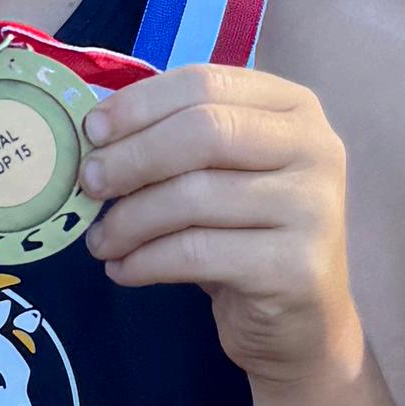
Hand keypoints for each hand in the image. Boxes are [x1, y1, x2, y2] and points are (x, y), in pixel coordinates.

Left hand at [81, 60, 363, 388]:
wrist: (300, 322)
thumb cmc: (247, 235)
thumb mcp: (220, 174)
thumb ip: (174, 141)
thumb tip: (95, 133)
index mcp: (294, 107)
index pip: (205, 84)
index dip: (139, 105)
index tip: (92, 132)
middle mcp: (315, 148)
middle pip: (202, 132)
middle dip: (132, 158)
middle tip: (89, 183)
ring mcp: (312, 207)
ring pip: (193, 196)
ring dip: (130, 220)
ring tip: (101, 241)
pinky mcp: (295, 266)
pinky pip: (196, 252)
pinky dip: (146, 261)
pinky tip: (124, 270)